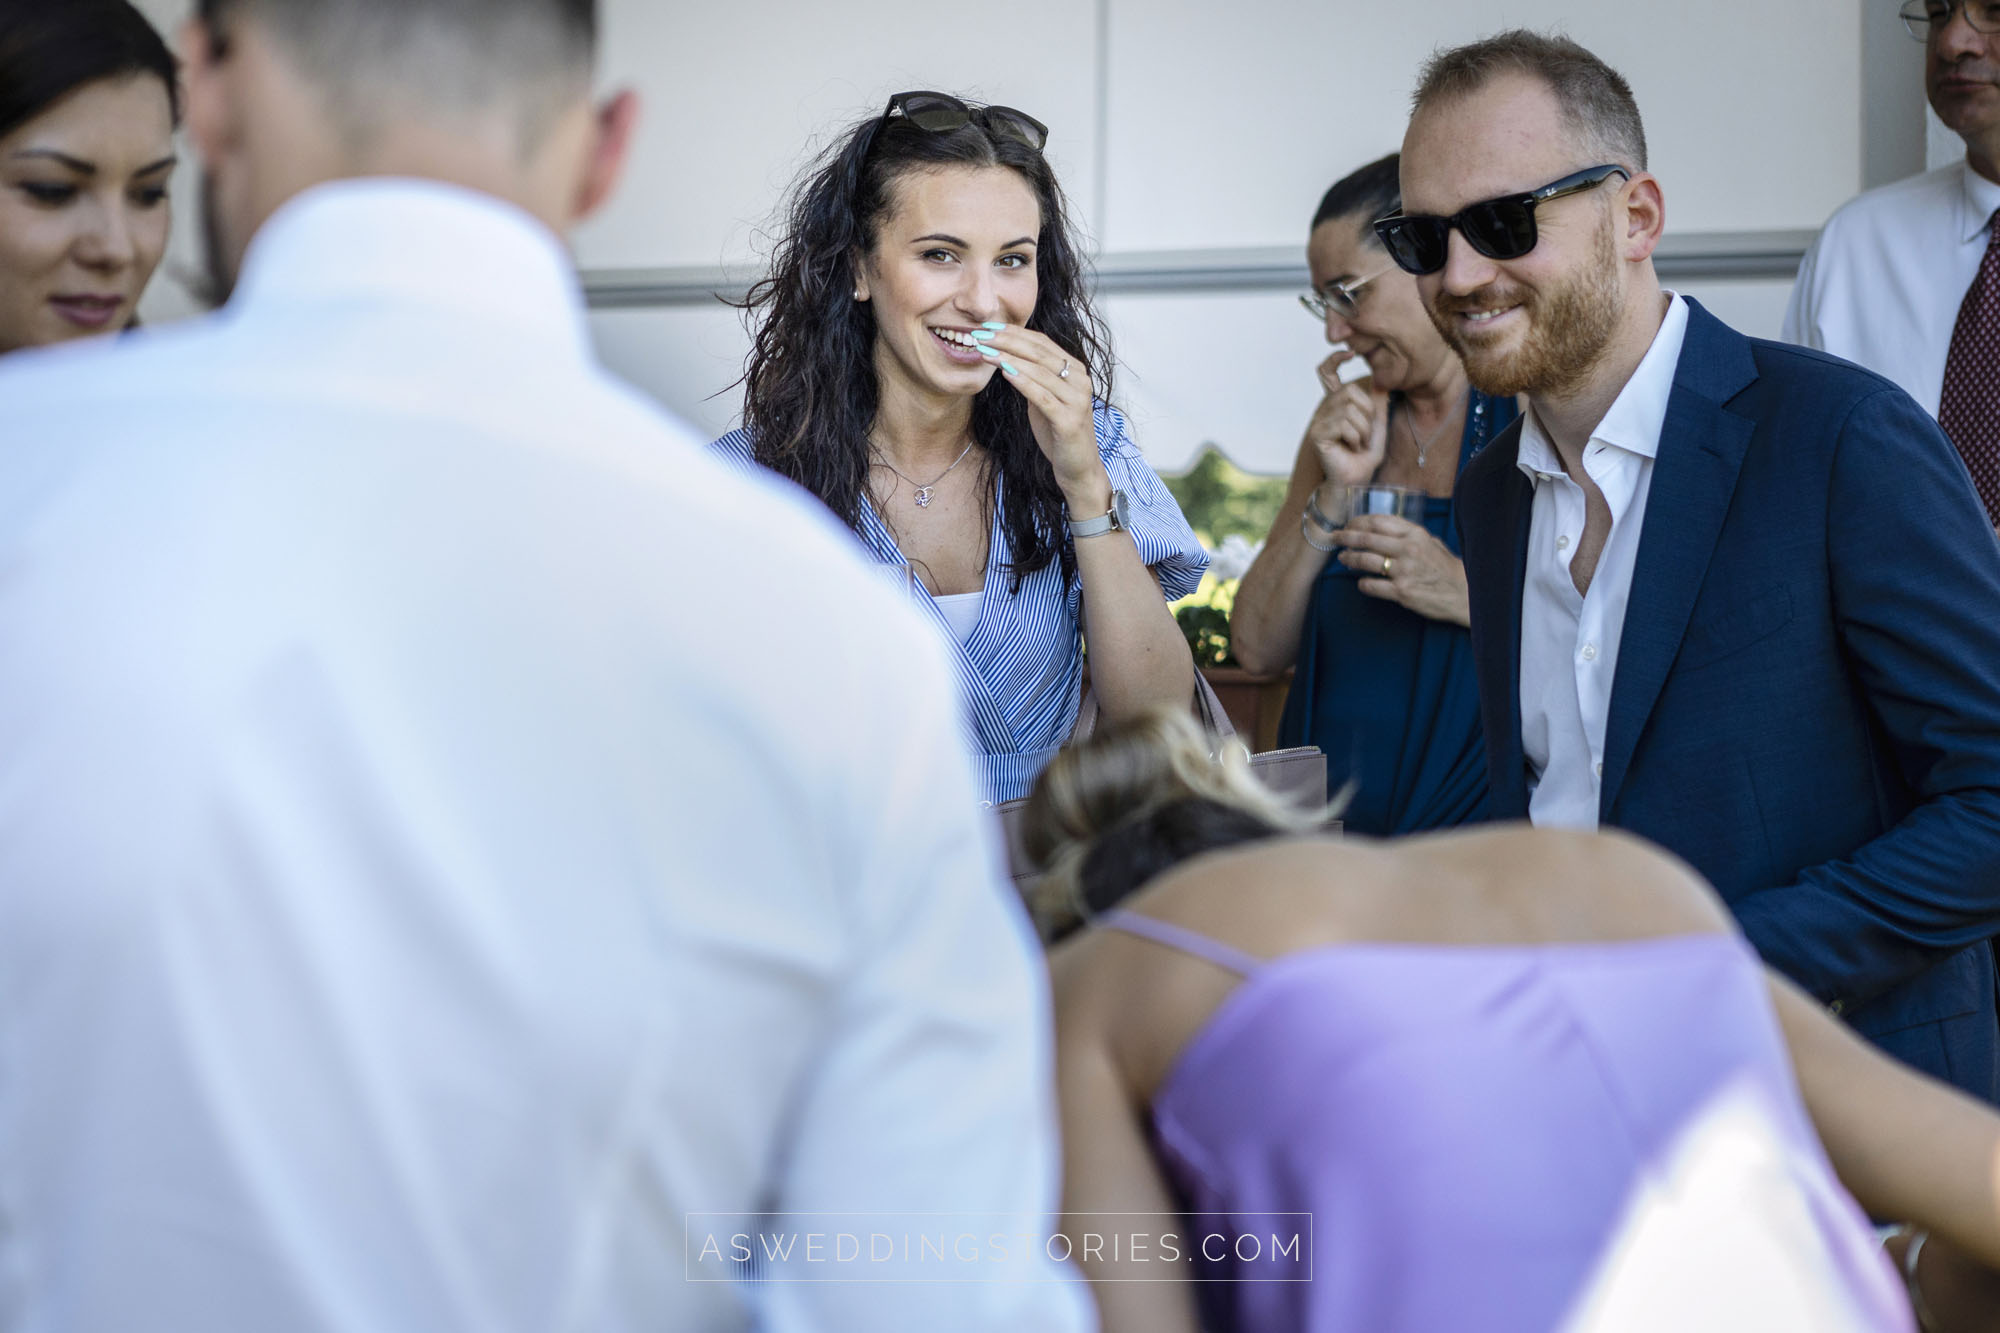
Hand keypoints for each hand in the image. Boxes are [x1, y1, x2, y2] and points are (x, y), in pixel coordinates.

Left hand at [978, 325, 1101, 497]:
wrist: (1078, 468)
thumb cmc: (1059, 433)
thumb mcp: (1045, 399)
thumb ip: (1034, 378)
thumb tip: (1007, 356)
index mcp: (1076, 370)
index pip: (1042, 343)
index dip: (1014, 333)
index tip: (987, 327)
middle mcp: (1081, 380)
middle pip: (1040, 352)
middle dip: (1007, 341)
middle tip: (980, 335)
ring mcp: (1077, 400)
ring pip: (1040, 371)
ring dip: (1009, 358)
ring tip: (985, 351)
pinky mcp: (1069, 420)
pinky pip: (1042, 396)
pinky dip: (1023, 382)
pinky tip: (1004, 372)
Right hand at [1307, 351, 1389, 488]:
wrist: (1355, 481)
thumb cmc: (1364, 455)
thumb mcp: (1378, 424)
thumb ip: (1378, 403)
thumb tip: (1382, 380)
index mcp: (1337, 403)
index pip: (1327, 372)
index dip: (1335, 359)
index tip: (1350, 352)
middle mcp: (1325, 408)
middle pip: (1350, 391)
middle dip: (1367, 413)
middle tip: (1366, 434)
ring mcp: (1319, 421)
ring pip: (1349, 409)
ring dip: (1363, 429)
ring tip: (1360, 444)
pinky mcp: (1318, 434)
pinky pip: (1343, 424)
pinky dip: (1355, 437)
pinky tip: (1352, 448)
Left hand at [1333, 514, 1469, 625]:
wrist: (1462, 593)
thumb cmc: (1444, 567)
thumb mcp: (1430, 542)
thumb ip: (1407, 534)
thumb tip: (1380, 528)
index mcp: (1415, 534)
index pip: (1379, 521)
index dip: (1358, 521)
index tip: (1348, 524)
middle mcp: (1408, 549)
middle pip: (1366, 538)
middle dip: (1345, 536)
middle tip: (1334, 537)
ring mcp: (1404, 571)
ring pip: (1365, 561)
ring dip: (1349, 558)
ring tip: (1343, 558)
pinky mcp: (1401, 592)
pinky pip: (1371, 585)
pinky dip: (1362, 583)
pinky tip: (1361, 582)